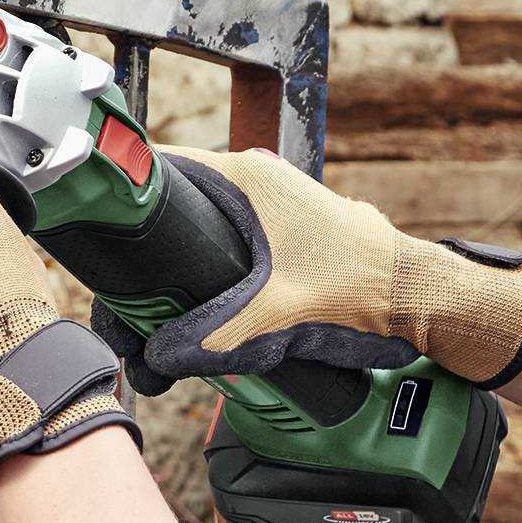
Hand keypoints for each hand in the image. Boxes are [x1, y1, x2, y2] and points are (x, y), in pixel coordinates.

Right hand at [92, 146, 521, 389]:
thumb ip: (216, 336)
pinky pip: (236, 232)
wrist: (417, 297)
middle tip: (129, 277)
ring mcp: (278, 199)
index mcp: (250, 179)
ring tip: (160, 290)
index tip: (104, 223)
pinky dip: (218, 256)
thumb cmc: (361, 288)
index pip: (169, 167)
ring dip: (188, 249)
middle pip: (185, 197)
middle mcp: (261, 178)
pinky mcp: (290, 224)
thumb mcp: (278, 316)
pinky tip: (207, 293)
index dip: (134, 193)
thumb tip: (162, 355)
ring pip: (212, 217)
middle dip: (157, 235)